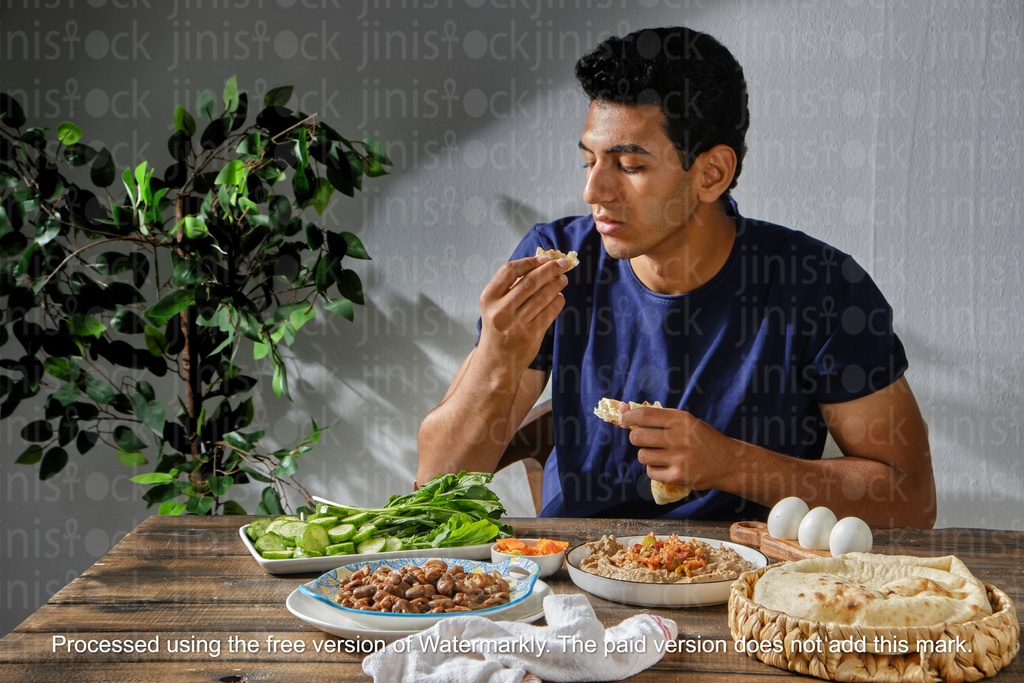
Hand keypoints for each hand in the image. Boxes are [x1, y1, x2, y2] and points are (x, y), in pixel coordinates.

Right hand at [476, 255, 567, 373]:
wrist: (496, 361)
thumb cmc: (498, 329)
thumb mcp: (494, 306)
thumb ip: (510, 288)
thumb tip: (538, 265)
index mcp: (489, 299)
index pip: (509, 271)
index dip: (529, 262)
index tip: (543, 259)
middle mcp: (500, 311)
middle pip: (530, 282)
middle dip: (549, 270)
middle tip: (562, 264)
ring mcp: (516, 324)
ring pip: (542, 297)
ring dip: (556, 285)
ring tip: (563, 279)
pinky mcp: (530, 335)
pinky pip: (549, 313)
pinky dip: (557, 302)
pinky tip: (560, 297)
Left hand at [619, 404, 734, 491]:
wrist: (729, 462)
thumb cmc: (703, 439)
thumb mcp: (686, 421)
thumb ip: (658, 417)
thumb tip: (623, 409)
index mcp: (680, 419)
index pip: (644, 415)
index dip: (628, 417)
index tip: (623, 420)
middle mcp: (679, 437)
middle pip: (637, 437)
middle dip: (636, 438)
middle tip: (645, 440)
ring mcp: (678, 458)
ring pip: (642, 456)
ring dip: (647, 455)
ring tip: (660, 454)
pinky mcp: (678, 476)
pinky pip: (651, 472)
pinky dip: (655, 470)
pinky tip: (666, 466)